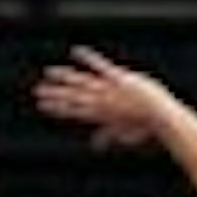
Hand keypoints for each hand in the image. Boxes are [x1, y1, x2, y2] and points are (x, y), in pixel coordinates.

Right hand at [34, 46, 170, 150]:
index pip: (73, 111)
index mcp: (100, 115)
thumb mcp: (123, 132)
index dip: (56, 108)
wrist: (159, 115)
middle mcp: (101, 103)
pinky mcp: (118, 77)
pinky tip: (75, 51)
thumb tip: (95, 145)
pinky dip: (87, 58)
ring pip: (81, 83)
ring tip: (48, 73)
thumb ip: (107, 135)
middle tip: (37, 92)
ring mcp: (108, 90)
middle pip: (73, 98)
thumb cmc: (146, 125)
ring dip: (64, 78)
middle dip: (54, 96)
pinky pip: (100, 65)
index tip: (42, 105)